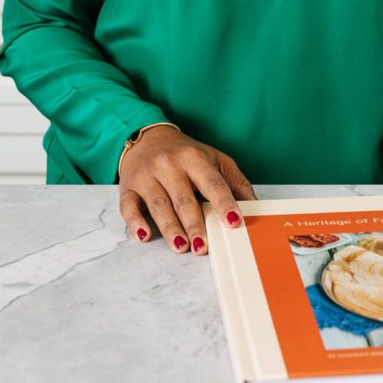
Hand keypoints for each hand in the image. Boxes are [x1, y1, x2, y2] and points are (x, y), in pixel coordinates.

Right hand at [118, 125, 256, 254]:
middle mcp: (169, 165)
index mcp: (193, 158)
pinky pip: (129, 206)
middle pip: (183, 198)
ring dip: (170, 227)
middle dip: (194, 223)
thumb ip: (234, 181)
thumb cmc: (184, 153)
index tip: (234, 221)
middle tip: (203, 246)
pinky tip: (144, 235)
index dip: (223, 202)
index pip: (211, 182)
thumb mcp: (213, 158)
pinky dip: (135, 221)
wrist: (147, 136)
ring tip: (181, 246)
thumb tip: (254, 205)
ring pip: (159, 204)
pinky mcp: (128, 187)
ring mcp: (147, 176)